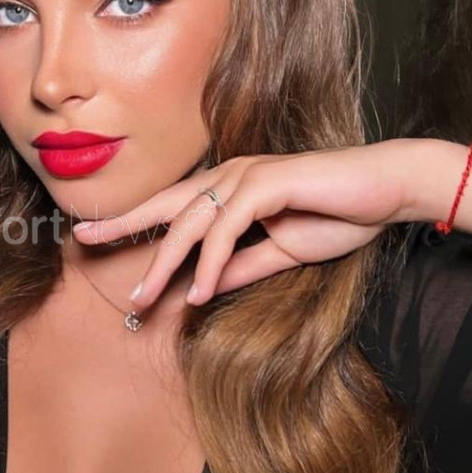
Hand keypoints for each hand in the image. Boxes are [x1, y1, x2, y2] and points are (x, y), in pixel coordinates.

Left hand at [72, 141, 409, 307]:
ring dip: (166, 263)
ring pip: (191, 223)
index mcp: (230, 188)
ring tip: (143, 296)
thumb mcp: (280, 252)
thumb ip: (241, 266)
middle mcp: (231, 176)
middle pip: (167, 206)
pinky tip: (198, 291)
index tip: (96, 234)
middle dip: (124, 225)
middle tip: (85, 240)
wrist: (386, 191)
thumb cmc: (338, 214)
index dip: (134, 220)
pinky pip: (227, 229)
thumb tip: (202, 286)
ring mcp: (247, 176)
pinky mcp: (266, 184)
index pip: (173, 206)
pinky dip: (211, 262)